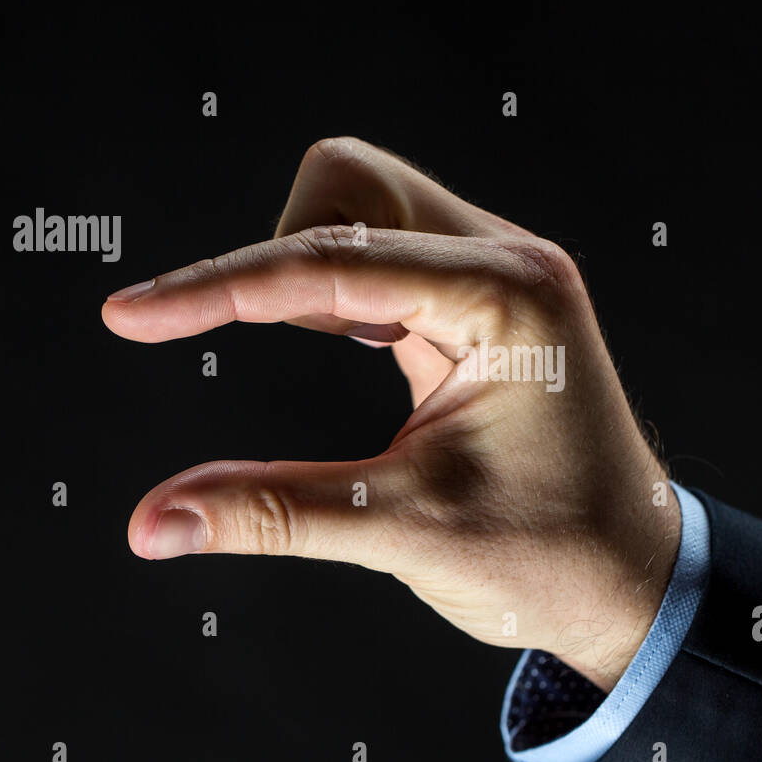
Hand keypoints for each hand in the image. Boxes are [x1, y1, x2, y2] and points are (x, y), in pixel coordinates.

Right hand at [101, 137, 681, 691]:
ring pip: (363, 207)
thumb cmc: (550, 557)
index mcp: (509, 298)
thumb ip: (274, 513)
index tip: (129, 317)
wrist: (632, 578)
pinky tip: (350, 345)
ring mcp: (495, 274)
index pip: (328, 262)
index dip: (216, 289)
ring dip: (307, 270)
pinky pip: (384, 252)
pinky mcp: (477, 301)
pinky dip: (335, 290)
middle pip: (350, 183)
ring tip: (325, 355)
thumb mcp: (406, 531)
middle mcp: (507, 262)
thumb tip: (152, 522)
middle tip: (255, 338)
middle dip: (278, 250)